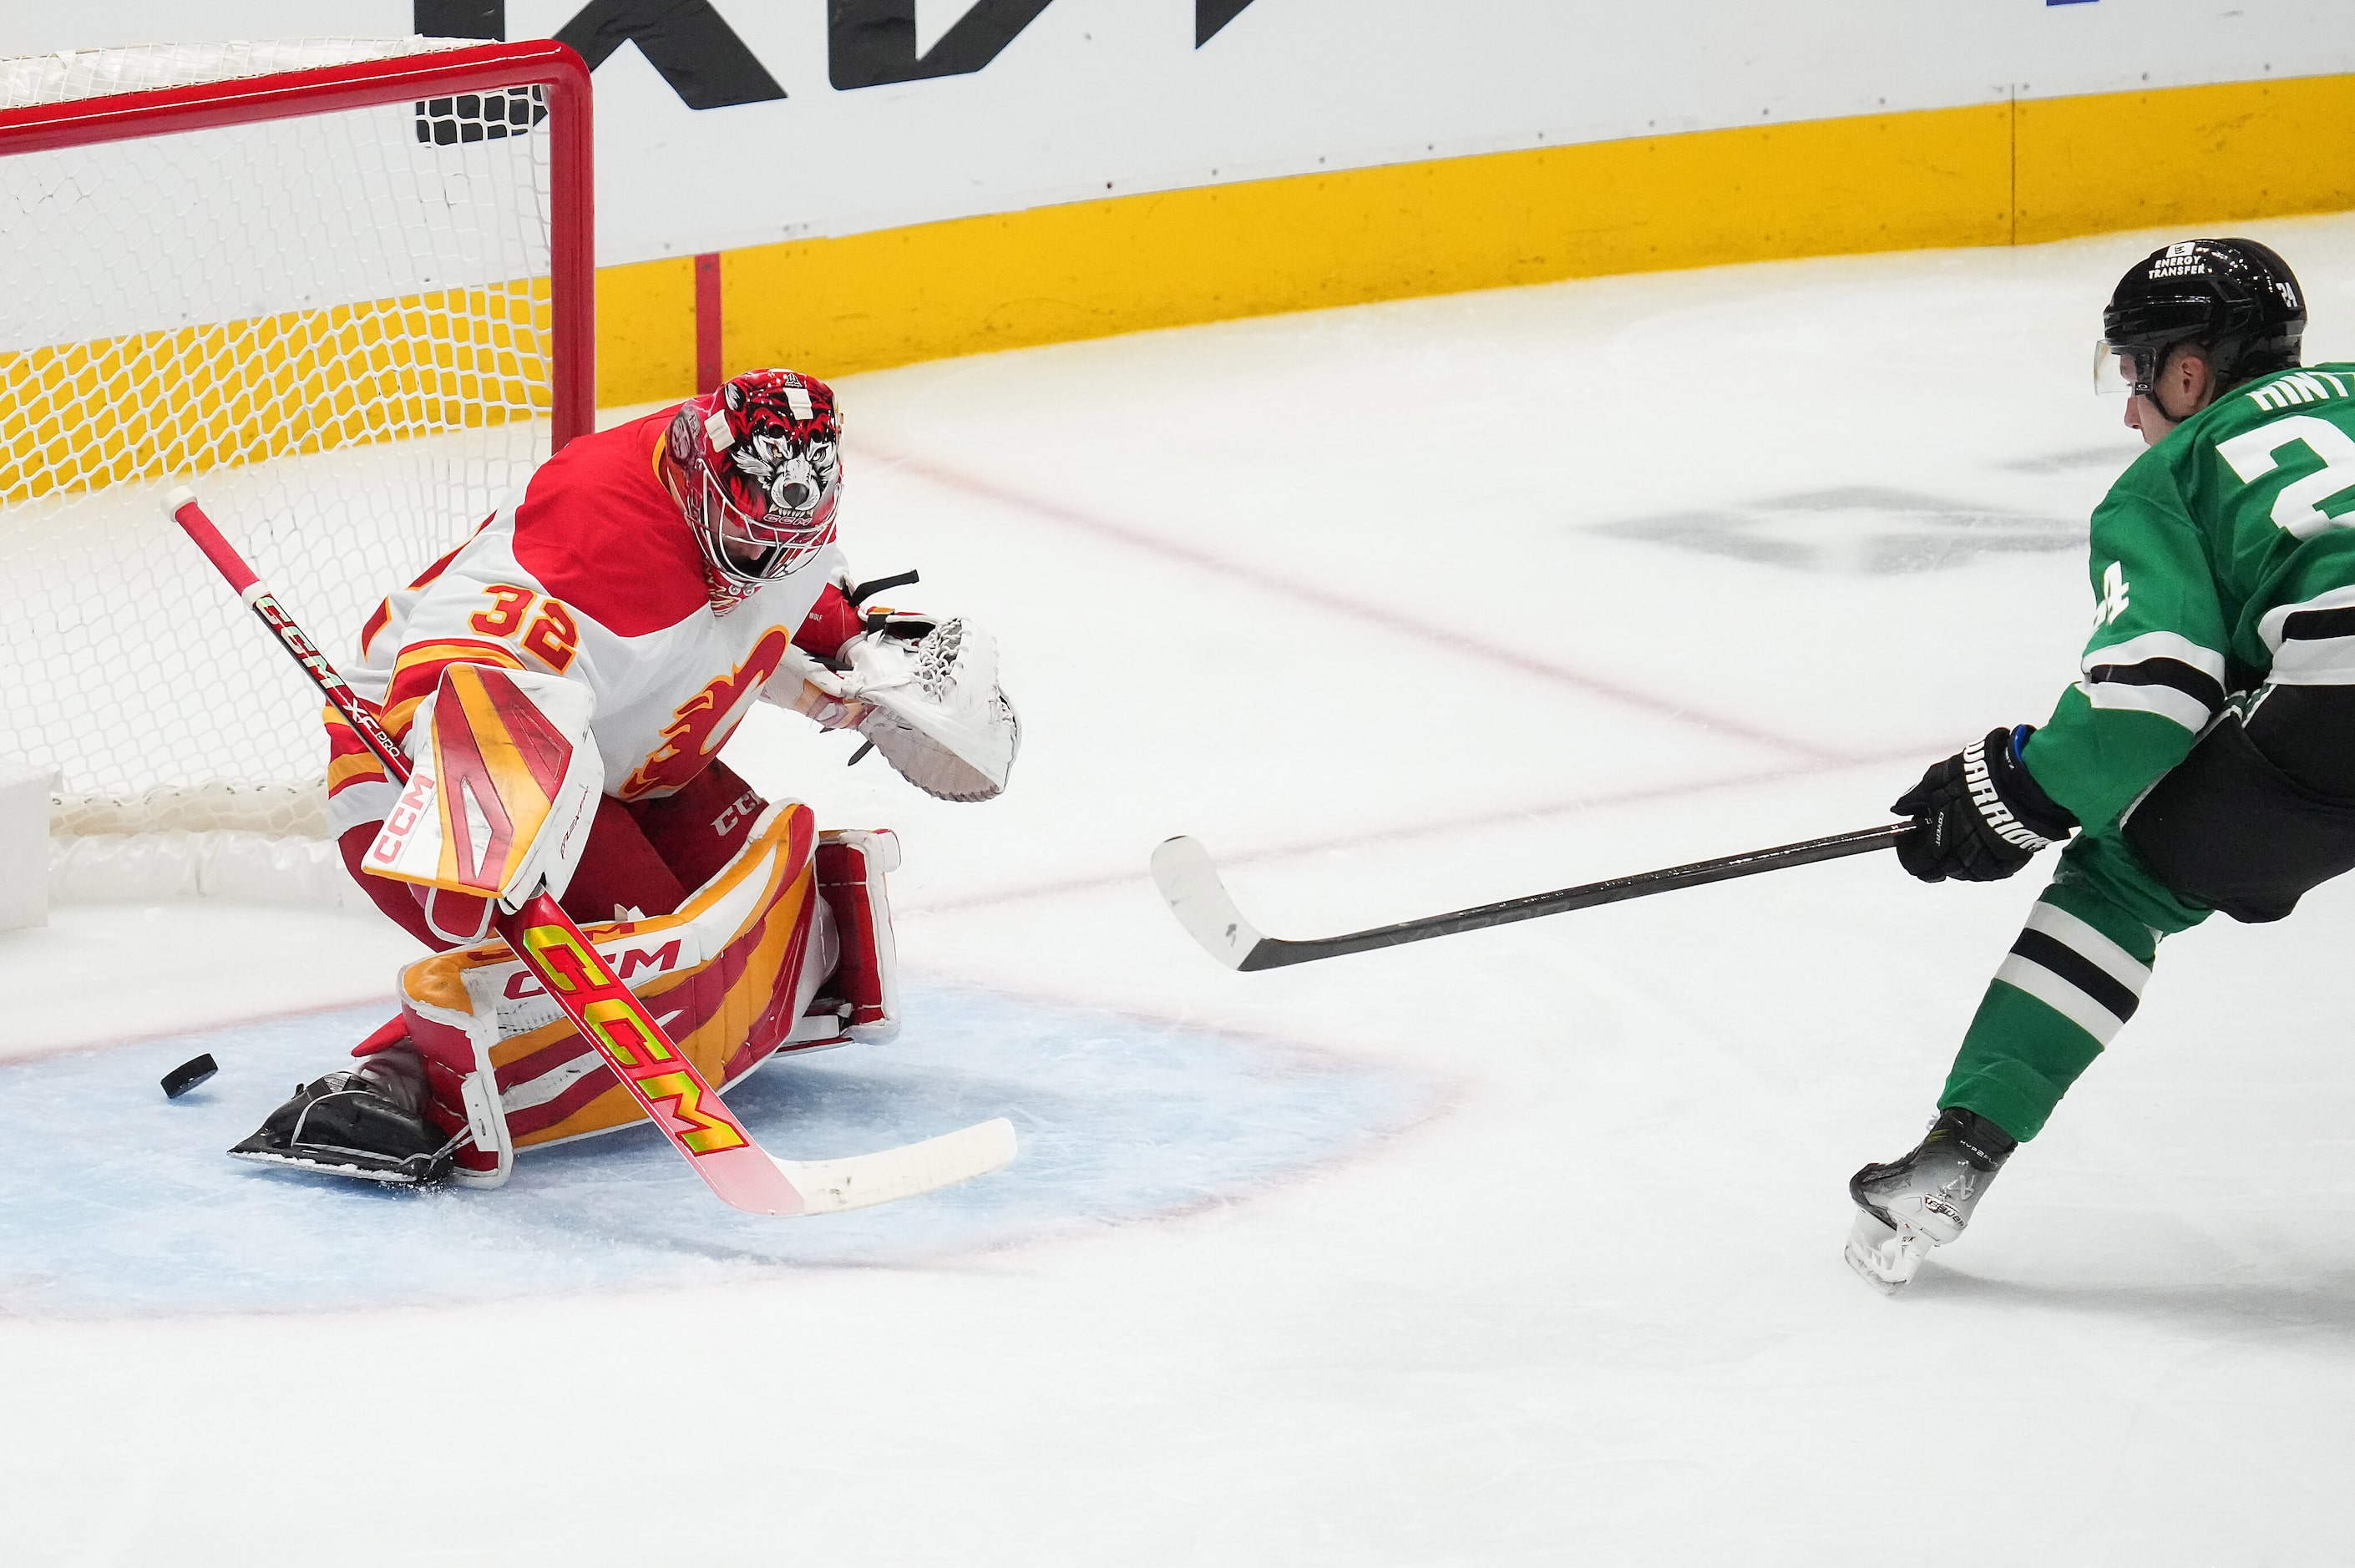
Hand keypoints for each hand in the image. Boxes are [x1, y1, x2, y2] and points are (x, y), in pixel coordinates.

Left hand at [1891, 726, 2076, 882]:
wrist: (2026, 780)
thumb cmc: (1980, 776)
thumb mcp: (1940, 776)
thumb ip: (1917, 796)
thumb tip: (1898, 808)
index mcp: (1939, 836)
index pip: (1914, 862)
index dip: (1909, 856)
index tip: (1911, 846)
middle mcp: (1961, 854)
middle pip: (1939, 871)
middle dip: (1933, 860)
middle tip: (1936, 845)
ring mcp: (1986, 860)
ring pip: (1964, 873)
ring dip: (1959, 861)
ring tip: (1963, 840)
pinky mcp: (2009, 862)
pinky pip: (1990, 872)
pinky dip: (1984, 864)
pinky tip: (1985, 847)